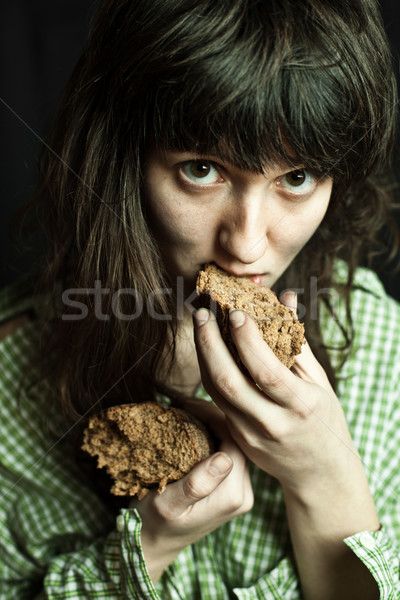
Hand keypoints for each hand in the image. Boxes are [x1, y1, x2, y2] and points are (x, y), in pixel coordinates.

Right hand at [130, 409, 252, 583]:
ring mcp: (240, 490)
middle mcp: (244, 493)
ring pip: (233, 443)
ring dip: (212, 424)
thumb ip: (197, 485)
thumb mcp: (168, 505)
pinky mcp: (232, 487)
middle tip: (185, 403)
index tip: (187, 404)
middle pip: (236, 440)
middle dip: (213, 416)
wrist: (153, 543)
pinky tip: (193, 427)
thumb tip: (224, 459)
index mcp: (233, 495)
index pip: (233, 440)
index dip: (213, 416)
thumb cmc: (154, 523)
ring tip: (187, 411)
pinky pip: (227, 452)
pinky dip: (211, 435)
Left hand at [192, 294, 367, 499]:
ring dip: (203, 353)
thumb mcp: (319, 382)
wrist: (319, 474)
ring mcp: (250, 434)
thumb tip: (285, 299)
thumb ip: (297, 341)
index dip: (247, 340)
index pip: (265, 370)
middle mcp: (272, 423)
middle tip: (203, 312)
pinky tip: (208, 349)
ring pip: (215, 390)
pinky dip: (210, 371)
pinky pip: (217, 400)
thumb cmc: (324, 420)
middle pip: (228, 381)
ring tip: (201, 324)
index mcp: (300, 406)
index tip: (236, 312)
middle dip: (209, 342)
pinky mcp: (237, 438)